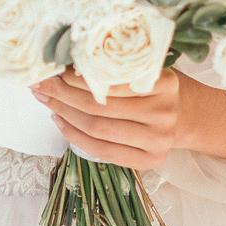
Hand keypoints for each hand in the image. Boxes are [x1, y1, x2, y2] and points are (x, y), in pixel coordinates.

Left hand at [33, 67, 184, 168]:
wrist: (185, 114)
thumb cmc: (154, 86)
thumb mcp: (144, 67)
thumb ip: (115, 66)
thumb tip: (63, 64)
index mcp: (165, 82)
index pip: (111, 80)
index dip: (78, 76)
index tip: (55, 68)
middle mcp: (164, 112)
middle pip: (100, 105)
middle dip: (63, 93)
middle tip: (41, 83)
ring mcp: (159, 140)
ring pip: (97, 128)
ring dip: (64, 113)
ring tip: (46, 99)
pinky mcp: (150, 161)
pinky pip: (102, 151)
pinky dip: (75, 135)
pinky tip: (60, 120)